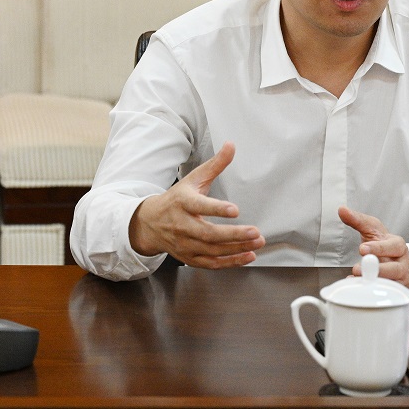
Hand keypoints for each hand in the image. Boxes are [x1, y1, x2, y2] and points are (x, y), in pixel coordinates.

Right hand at [129, 142, 264, 267]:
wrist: (150, 223)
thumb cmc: (177, 199)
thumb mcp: (194, 178)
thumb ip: (215, 165)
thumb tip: (231, 145)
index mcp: (183, 203)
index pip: (199, 206)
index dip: (216, 209)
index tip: (235, 210)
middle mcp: (182, 225)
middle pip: (208, 234)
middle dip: (233, 235)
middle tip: (255, 232)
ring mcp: (185, 244)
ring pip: (212, 250)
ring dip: (236, 248)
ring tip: (257, 242)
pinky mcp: (190, 257)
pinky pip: (211, 263)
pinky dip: (230, 262)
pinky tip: (248, 255)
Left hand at [338, 206, 408, 288]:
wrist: (395, 259)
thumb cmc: (384, 244)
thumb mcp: (372, 229)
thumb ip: (357, 220)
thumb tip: (342, 210)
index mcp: (398, 245)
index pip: (393, 246)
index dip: (379, 248)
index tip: (362, 249)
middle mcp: (402, 263)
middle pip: (395, 268)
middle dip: (377, 269)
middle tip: (359, 268)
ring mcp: (400, 278)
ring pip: (392, 284)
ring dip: (374, 282)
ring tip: (358, 279)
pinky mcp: (395, 291)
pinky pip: (386, 294)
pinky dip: (372, 292)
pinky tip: (359, 287)